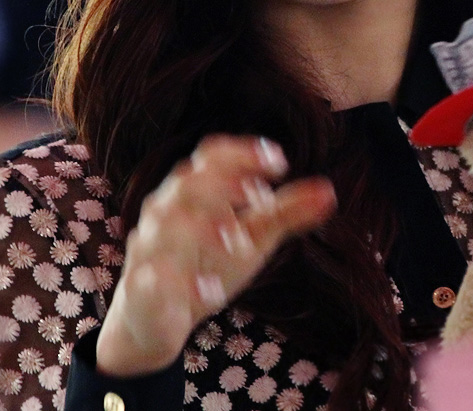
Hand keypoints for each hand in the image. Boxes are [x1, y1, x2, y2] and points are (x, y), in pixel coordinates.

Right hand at [96, 135, 335, 376]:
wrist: (156, 319)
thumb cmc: (206, 262)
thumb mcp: (252, 236)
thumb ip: (286, 212)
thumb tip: (329, 190)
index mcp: (192, 190)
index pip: (211, 157)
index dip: (242, 153)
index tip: (280, 161)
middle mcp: (166, 212)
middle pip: (186, 184)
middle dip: (222, 186)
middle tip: (260, 196)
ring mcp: (150, 251)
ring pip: (164, 228)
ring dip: (201, 230)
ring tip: (236, 240)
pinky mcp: (142, 291)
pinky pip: (152, 282)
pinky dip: (180, 283)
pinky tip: (209, 292)